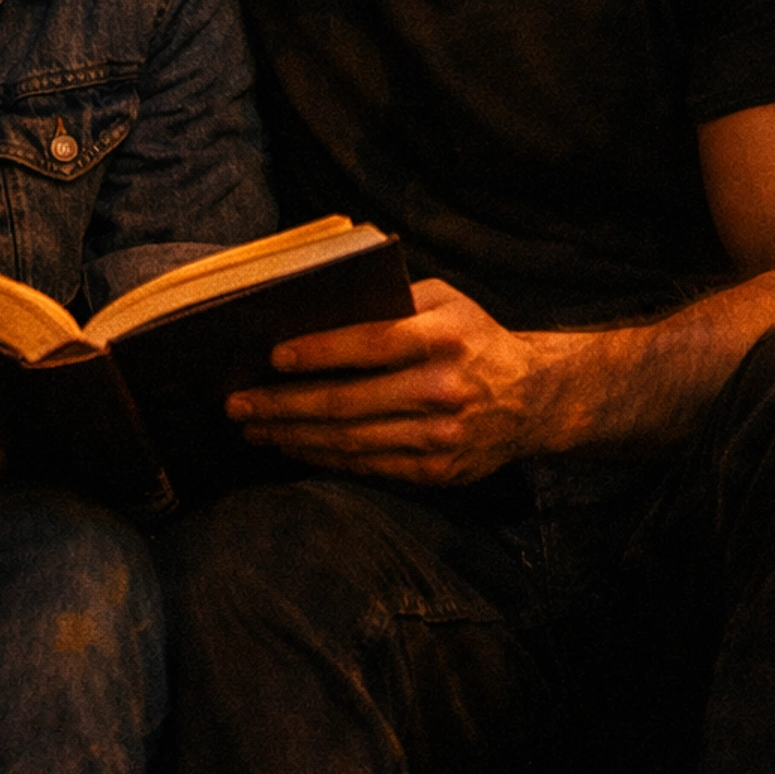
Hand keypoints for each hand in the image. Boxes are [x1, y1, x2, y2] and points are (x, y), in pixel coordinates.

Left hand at [224, 280, 550, 484]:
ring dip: (293, 436)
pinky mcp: (438, 472)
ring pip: (351, 441)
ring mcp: (441, 437)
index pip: (370, 344)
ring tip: (254, 428)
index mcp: (444, 338)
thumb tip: (319, 311)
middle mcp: (443, 389)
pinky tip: (293, 447)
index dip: (318, 351)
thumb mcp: (446, 301)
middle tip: (237, 404)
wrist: (537, 399)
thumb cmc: (476, 337)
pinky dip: (324, 458)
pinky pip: (368, 467)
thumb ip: (393, 302)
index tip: (273, 357)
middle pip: (348, 402)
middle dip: (284, 405)